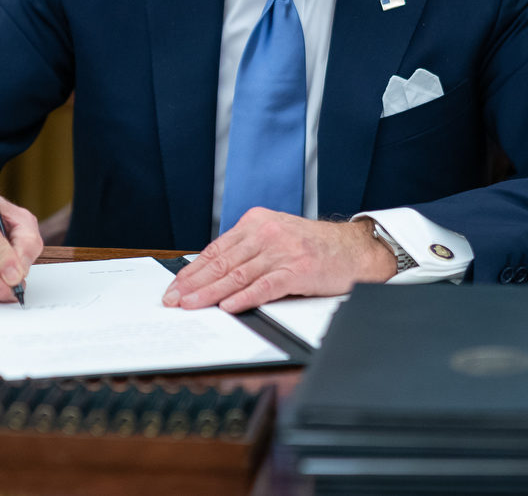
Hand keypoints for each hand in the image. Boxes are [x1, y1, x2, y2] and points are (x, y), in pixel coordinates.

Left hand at [161, 209, 396, 312]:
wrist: (353, 248)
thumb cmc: (312, 246)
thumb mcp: (275, 236)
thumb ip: (247, 249)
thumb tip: (211, 274)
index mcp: (256, 221)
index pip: (216, 248)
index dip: (192, 269)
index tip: (175, 286)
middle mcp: (266, 233)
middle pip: (222, 262)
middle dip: (194, 283)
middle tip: (174, 299)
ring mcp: (282, 251)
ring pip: (238, 275)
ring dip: (211, 293)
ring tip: (192, 305)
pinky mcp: (298, 270)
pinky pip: (265, 286)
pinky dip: (244, 298)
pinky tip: (228, 306)